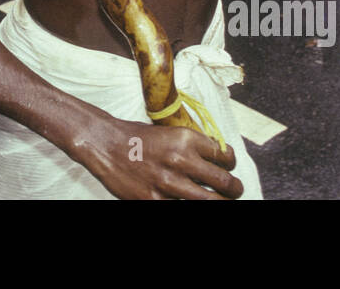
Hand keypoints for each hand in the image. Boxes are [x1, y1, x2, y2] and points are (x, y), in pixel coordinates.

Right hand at [78, 116, 242, 200]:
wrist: (105, 145)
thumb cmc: (137, 137)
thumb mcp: (168, 132)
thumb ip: (192, 146)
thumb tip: (217, 159)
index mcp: (185, 138)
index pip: (224, 155)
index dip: (231, 162)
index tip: (229, 166)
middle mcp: (180, 160)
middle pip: (225, 183)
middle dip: (235, 189)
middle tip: (235, 190)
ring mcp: (168, 184)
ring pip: (210, 202)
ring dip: (221, 202)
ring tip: (222, 201)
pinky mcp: (155, 201)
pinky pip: (183, 208)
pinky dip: (188, 205)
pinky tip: (187, 201)